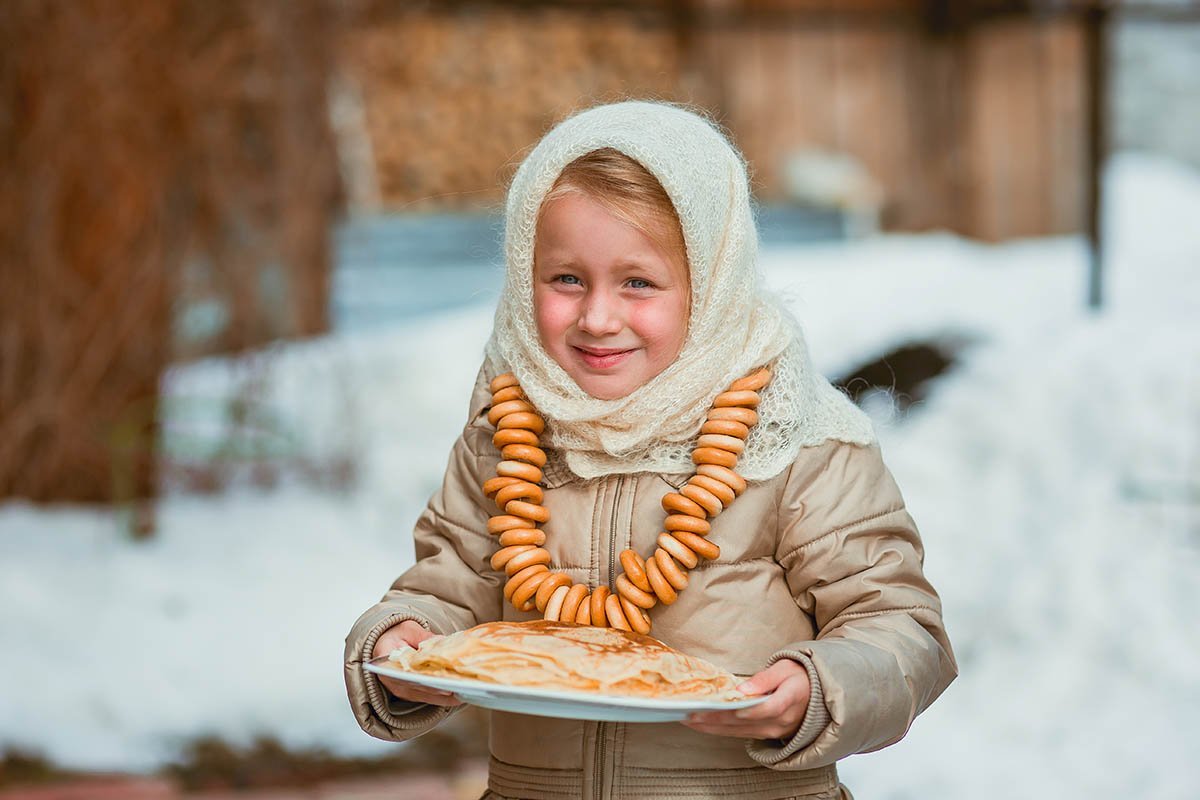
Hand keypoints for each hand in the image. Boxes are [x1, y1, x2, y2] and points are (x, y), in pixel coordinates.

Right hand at [371, 620, 461, 706]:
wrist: (386, 641)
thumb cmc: (395, 634)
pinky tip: (459, 695)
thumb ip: (422, 636)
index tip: (446, 688)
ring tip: (465, 694)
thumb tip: (441, 641)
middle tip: (462, 692)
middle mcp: (394, 682)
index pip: (411, 678)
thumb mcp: (407, 629)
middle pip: (422, 690)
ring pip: (427, 697)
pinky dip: (443, 697)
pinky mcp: (412, 692)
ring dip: (446, 698)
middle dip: (443, 692)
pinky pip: (429, 697)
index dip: (429, 684)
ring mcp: (403, 689)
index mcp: (388, 666)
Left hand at [682, 659, 809, 739]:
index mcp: (790, 700)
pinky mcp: (766, 734)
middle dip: (715, 720)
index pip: (768, 708)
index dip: (748, 710)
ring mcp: (773, 731)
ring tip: (689, 720)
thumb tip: (743, 688)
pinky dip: (721, 730)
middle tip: (690, 715)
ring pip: (739, 732)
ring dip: (713, 728)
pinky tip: (704, 725)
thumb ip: (766, 678)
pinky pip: (741, 734)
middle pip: (745, 723)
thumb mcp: (785, 668)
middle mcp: (782, 721)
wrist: (815, 694)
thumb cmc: (799, 676)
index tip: (726, 708)